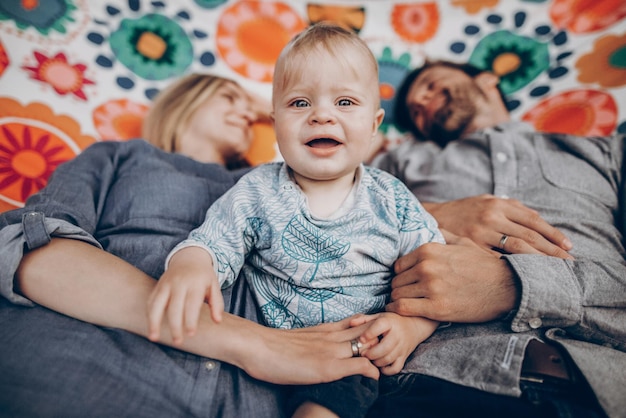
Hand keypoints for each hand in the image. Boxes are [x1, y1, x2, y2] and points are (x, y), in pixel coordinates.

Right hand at [147, 247, 223, 343]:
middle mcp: (178, 284)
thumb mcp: (214, 286)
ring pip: (157, 304)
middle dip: (175, 326)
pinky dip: (149, 315)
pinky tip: (151, 328)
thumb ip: (216, 303)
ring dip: (154, 322)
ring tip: (154, 338)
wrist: (188, 257)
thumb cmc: (203, 276)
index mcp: (195, 284)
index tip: (191, 334)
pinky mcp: (157, 286)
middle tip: (178, 342)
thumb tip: (217, 321)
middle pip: (174, 307)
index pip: (192, 304)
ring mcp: (166, 284)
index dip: (190, 320)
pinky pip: (151, 301)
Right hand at [242, 317, 380, 382]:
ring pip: (368, 346)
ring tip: (389, 363)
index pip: (357, 323)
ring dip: (380, 354)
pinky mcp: (328, 367)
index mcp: (325, 328)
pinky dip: (371, 371)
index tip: (381, 334)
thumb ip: (313, 340)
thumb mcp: (298, 337)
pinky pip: (360, 366)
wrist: (257, 346)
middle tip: (393, 344)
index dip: (372, 328)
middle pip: (368, 331)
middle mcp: (332, 336)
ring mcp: (331, 350)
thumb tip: (316, 348)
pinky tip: (375, 378)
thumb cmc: (271, 345)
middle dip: (382, 337)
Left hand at [349, 313, 437, 374]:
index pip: (380, 326)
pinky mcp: (404, 357)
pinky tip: (379, 366)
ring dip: (376, 361)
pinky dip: (386, 370)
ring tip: (370, 359)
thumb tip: (351, 323)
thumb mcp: (379, 317)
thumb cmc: (391, 322)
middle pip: (385, 347)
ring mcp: (402, 347)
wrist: (414, 326)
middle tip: (363, 354)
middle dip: (371, 353)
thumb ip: (364, 319)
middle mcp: (397, 335)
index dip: (369, 333)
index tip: (361, 339)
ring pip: (389, 359)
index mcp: (389, 322)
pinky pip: (395, 368)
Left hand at [387, 235, 518, 322]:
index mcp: (429, 250)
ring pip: (397, 294)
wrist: (507, 287)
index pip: (398, 265)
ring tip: (407, 304)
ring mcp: (431, 287)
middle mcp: (426, 266)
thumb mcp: (464, 242)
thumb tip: (432, 226)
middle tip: (408, 296)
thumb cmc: (485, 265)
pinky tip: (402, 311)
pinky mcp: (436, 307)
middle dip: (400, 288)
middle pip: (396, 280)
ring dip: (399, 300)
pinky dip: (398, 310)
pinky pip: (403, 308)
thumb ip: (443, 236)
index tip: (408, 282)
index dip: (402, 275)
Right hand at [423, 194, 572, 258]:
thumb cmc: (462, 211)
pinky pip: (495, 259)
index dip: (553, 234)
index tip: (569, 247)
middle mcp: (491, 217)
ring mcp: (480, 233)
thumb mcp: (485, 201)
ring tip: (554, 272)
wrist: (430, 217)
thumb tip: (537, 216)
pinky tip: (525, 277)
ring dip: (538, 260)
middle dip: (552, 251)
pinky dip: (513, 267)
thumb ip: (510, 206)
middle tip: (570, 264)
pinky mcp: (469, 247)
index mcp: (499, 205)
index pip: (533, 221)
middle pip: (529, 236)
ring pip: (516, 248)